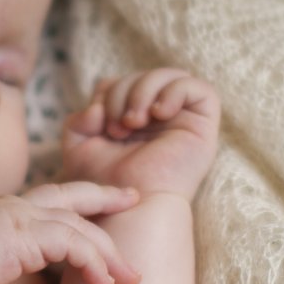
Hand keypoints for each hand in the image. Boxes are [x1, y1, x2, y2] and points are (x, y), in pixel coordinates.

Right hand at [0, 183, 141, 283]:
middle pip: (74, 198)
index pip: (51, 203)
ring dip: (109, 253)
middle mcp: (17, 210)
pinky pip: (74, 244)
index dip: (79, 203)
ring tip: (129, 279)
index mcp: (5, 219)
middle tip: (136, 200)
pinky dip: (93, 262)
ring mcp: (22, 218)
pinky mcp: (26, 234)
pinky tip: (104, 283)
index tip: (104, 204)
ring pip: (81, 227)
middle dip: (108, 199)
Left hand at [61, 69, 220, 199]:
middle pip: (143, 76)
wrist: (128, 208)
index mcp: (134, 120)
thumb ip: (80, 119)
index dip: (108, 92)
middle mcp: (159, 118)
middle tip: (116, 128)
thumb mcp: (80, 146)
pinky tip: (158, 114)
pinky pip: (201, 89)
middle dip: (123, 93)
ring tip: (133, 123)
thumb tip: (97, 105)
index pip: (123, 81)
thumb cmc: (105, 184)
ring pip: (171, 76)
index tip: (98, 121)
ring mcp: (182, 121)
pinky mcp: (203, 128)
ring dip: (144, 91)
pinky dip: (174, 92)